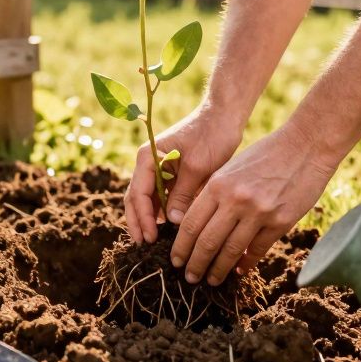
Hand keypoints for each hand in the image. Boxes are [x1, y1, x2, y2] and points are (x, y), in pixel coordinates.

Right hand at [124, 104, 243, 243]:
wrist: (224, 116)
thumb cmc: (211, 135)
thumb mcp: (198, 166)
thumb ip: (183, 193)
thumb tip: (171, 221)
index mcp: (148, 157)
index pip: (138, 194)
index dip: (143, 218)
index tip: (151, 238)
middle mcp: (148, 164)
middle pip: (136, 199)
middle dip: (139, 223)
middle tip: (145, 245)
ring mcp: (159, 170)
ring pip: (147, 200)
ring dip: (149, 220)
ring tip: (157, 243)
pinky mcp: (172, 175)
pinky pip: (162, 198)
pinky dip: (163, 213)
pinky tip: (170, 230)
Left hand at [171, 123, 335, 284]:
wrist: (306, 146)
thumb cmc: (266, 154)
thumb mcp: (232, 168)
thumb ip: (215, 194)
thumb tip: (199, 225)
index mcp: (218, 185)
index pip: (191, 224)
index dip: (181, 247)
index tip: (176, 260)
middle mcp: (235, 200)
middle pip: (207, 242)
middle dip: (195, 264)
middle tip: (190, 278)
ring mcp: (259, 212)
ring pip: (231, 251)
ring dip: (219, 270)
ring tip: (212, 280)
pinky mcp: (281, 222)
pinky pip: (258, 249)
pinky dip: (246, 263)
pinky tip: (240, 270)